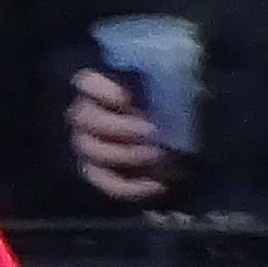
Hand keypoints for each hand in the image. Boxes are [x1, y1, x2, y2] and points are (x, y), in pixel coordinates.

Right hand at [65, 68, 172, 206]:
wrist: (183, 150)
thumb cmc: (173, 112)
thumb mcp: (172, 93)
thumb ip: (163, 86)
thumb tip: (174, 79)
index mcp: (104, 89)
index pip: (85, 82)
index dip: (99, 89)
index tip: (125, 99)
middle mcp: (88, 117)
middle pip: (84, 117)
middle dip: (118, 126)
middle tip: (150, 130)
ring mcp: (90, 148)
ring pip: (92, 151)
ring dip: (125, 154)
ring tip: (157, 155)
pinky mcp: (101, 176)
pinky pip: (109, 184)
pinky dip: (133, 187)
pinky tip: (157, 184)